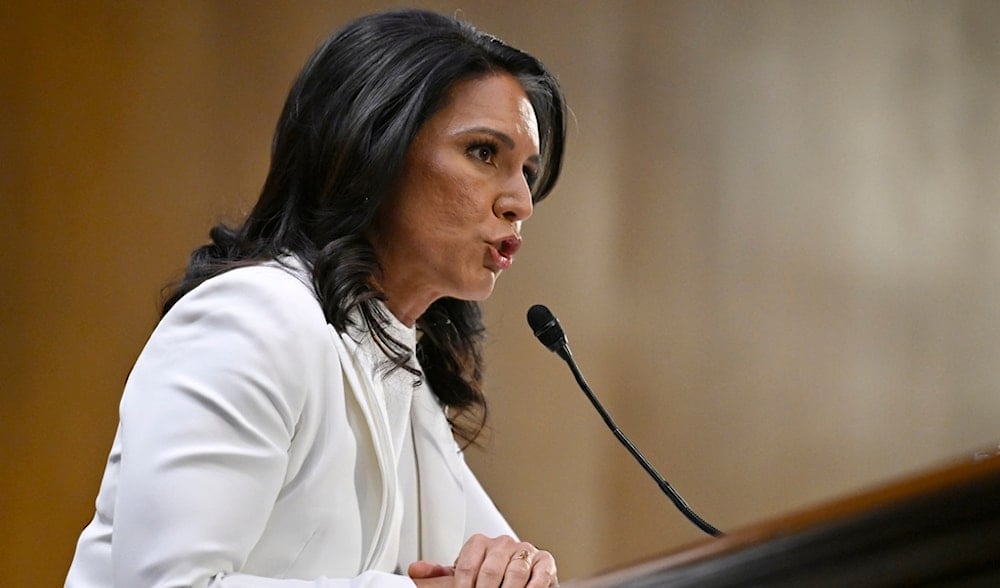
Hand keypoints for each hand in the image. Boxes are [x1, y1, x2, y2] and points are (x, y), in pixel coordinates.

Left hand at [409, 534, 557, 587]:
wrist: (519, 584)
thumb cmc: (488, 581)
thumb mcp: (463, 579)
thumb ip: (440, 577)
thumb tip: (417, 571)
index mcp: (480, 544)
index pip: (467, 565)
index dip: (462, 587)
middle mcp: (503, 544)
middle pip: (491, 570)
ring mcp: (525, 552)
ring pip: (516, 572)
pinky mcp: (545, 562)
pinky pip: (540, 574)